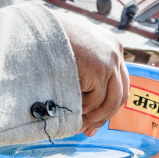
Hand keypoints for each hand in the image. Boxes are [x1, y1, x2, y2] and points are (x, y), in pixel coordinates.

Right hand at [55, 13, 128, 133]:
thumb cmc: (49, 37)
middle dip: (104, 116)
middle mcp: (116, 52)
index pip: (120, 83)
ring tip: (77, 123)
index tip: (95, 120)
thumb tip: (87, 92)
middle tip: (88, 130)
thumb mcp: (77, 46)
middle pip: (120, 95)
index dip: (109, 105)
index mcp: (112, 46)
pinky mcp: (100, 69)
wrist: (39, 27)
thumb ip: (88, 62)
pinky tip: (70, 107)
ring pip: (109, 103)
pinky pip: (94, 101)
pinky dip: (82, 109)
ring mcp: (110, 61)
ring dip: (93, 117)